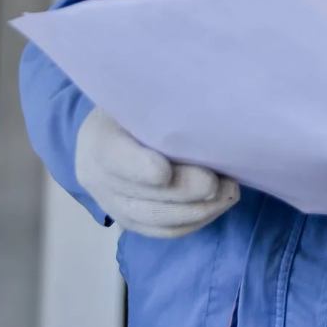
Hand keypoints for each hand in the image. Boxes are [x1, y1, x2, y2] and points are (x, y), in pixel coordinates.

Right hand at [75, 107, 238, 237]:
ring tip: (228, 193)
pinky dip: (195, 221)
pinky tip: (218, 204)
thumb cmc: (136, 104)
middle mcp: (98, 178)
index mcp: (98, 138)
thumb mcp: (141, 95)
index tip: (164, 171)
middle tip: (219, 183)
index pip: (113, 158)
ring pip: (156, 220)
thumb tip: (203, 106)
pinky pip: (164, 231)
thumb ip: (163, 104)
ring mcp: (113, 205)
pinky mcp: (132, 222)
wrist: (111, 131)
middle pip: (140, 196)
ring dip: (198, 211)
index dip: (138, 168)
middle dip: (184, 193)